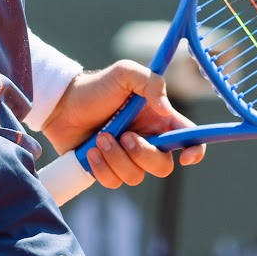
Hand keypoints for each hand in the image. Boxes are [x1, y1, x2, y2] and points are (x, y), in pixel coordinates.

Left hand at [40, 60, 207, 189]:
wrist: (62, 105)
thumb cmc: (96, 87)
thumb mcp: (124, 73)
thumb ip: (150, 82)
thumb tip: (165, 108)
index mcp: (160, 120)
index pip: (189, 139)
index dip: (195, 151)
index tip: (185, 157)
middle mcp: (148, 141)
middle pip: (163, 166)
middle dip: (143, 154)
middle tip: (124, 136)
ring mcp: (128, 158)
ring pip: (136, 176)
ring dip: (116, 158)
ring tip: (100, 138)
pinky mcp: (108, 170)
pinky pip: (114, 182)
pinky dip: (101, 168)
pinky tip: (91, 151)